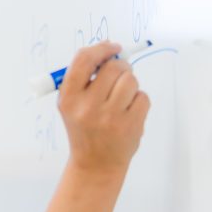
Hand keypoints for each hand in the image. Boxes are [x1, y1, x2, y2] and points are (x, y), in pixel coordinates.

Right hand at [57, 40, 150, 174]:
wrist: (95, 164)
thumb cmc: (85, 128)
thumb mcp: (72, 104)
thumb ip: (85, 77)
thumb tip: (110, 49)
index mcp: (69, 99)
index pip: (84, 60)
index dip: (101, 49)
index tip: (113, 47)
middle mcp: (87, 107)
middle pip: (113, 67)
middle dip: (120, 68)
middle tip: (119, 77)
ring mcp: (110, 117)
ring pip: (131, 80)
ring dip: (130, 85)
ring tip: (122, 99)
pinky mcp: (130, 125)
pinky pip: (143, 97)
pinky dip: (139, 101)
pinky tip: (128, 113)